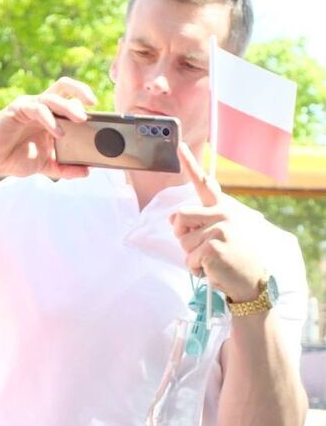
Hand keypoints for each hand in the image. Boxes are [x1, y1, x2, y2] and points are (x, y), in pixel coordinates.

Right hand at [0, 77, 95, 181]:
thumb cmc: (15, 160)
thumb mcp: (46, 166)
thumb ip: (65, 168)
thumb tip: (87, 172)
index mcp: (51, 115)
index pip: (72, 99)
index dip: (87, 100)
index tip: (102, 113)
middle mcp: (42, 107)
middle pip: (65, 87)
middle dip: (82, 91)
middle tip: (93, 107)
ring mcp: (29, 106)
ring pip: (53, 97)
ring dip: (69, 107)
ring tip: (80, 120)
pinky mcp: (16, 109)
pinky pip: (36, 107)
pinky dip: (49, 118)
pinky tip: (57, 131)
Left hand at [170, 143, 267, 303]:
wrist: (253, 279)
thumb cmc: (234, 256)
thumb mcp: (220, 233)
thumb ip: (199, 222)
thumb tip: (172, 219)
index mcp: (223, 207)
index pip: (205, 183)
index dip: (191, 164)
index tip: (179, 146)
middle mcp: (223, 213)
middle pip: (179, 216)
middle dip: (182, 235)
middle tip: (200, 247)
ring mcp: (220, 228)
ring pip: (182, 242)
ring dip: (190, 257)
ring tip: (212, 259)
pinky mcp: (213, 246)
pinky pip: (188, 259)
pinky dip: (195, 269)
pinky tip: (212, 269)